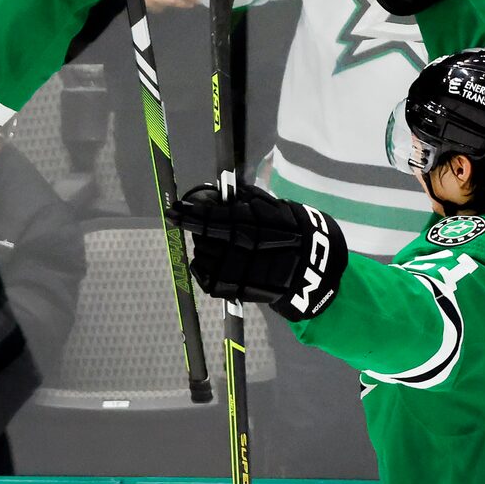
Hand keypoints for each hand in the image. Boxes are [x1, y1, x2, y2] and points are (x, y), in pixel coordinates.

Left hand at [173, 182, 347, 319]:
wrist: (311, 268)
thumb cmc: (293, 231)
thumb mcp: (275, 207)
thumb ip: (244, 200)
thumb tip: (215, 193)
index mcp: (249, 226)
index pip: (210, 219)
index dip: (189, 214)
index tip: (173, 210)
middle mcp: (239, 249)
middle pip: (203, 237)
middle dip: (199, 228)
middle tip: (204, 225)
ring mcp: (235, 271)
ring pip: (202, 255)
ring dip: (203, 246)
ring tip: (216, 243)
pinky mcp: (232, 289)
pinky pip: (204, 276)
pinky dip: (203, 265)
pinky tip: (213, 260)